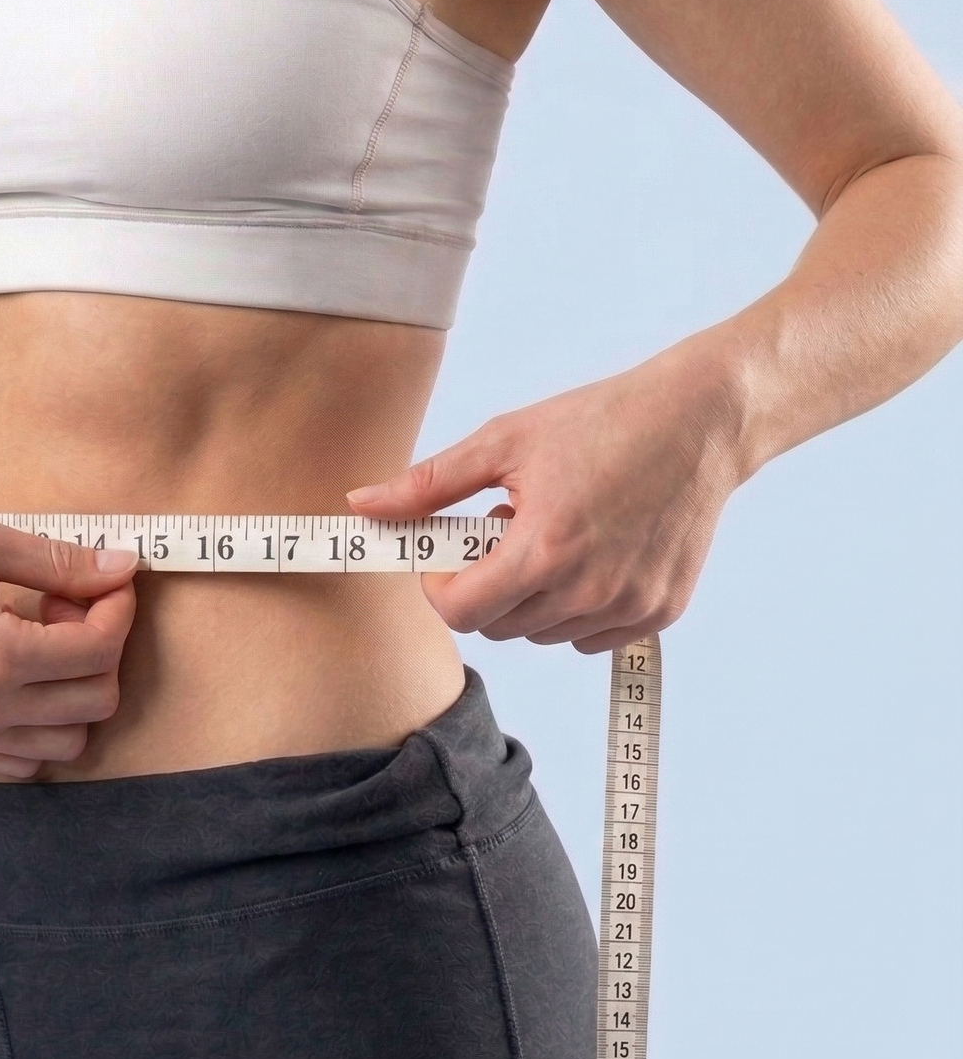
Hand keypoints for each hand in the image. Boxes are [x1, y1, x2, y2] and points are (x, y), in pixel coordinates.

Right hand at [0, 512, 136, 776]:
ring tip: (41, 640)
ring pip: (69, 741)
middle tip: (66, 603)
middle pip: (96, 700)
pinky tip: (18, 674)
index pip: (99, 650)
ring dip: (76, 690)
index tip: (106, 577)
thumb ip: (56, 559)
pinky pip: (25, 762)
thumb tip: (121, 566)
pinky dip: (42, 725)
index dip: (117, 608)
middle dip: (101, 646)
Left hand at [346, 351, 743, 651]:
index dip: (439, 584)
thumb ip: (428, 484)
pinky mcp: (661, 611)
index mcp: (543, 549)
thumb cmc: (599, 422)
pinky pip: (591, 637)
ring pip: (543, 634)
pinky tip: (587, 553)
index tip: (445, 552)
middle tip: (502, 527)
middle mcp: (589, 590)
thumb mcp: (504, 441)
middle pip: (499, 625)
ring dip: (530, 597)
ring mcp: (630, 606)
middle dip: (484, 584)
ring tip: (549, 532)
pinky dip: (575, 607)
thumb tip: (361, 505)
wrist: (698, 421)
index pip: (460, 611)